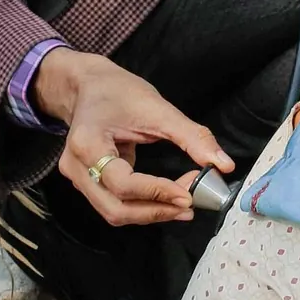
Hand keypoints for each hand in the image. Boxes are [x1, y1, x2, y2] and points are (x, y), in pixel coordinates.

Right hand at [34, 47, 232, 226]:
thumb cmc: (119, 92)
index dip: (156, 193)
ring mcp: (77, 176)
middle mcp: (75, 166)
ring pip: (114, 212)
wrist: (89, 85)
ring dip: (151, 213)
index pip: (122, 183)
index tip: (187, 194)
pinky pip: (114, 204)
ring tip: (183, 205)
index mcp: (87, 143)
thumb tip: (224, 165)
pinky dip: (142, 206)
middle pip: (115, 208)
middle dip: (156, 211)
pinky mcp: (86, 182)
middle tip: (189, 205)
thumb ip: (192, 137)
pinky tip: (166, 200)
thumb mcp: (158, 108)